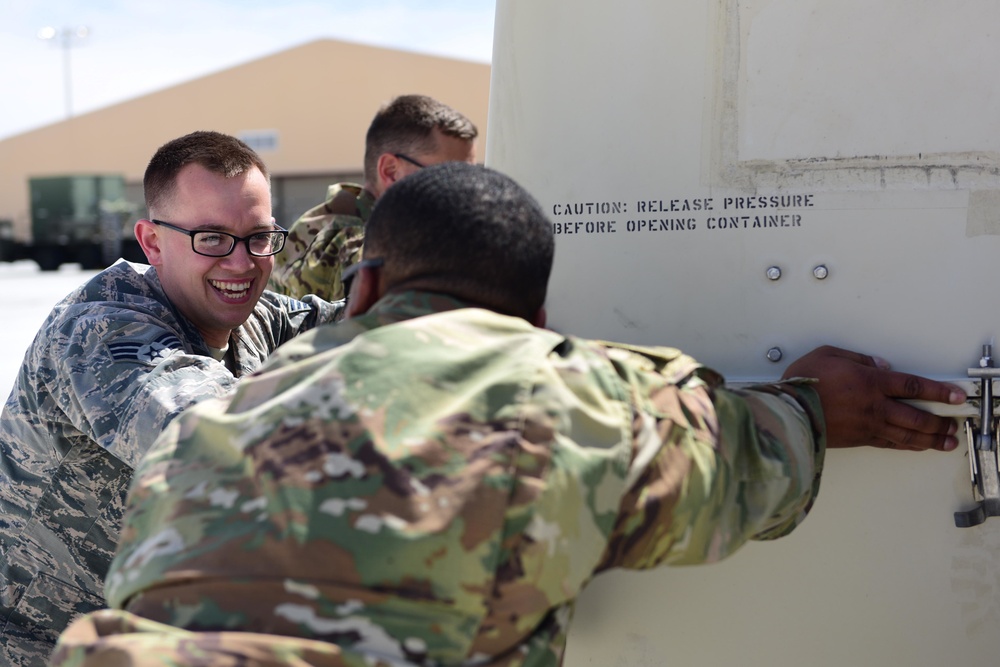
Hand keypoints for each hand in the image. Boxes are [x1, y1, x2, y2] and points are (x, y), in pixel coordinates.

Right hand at [782, 345, 966, 450]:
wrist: (787, 412)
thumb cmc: (803, 382)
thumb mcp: (827, 353)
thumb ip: (857, 357)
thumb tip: (879, 364)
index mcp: (870, 382)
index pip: (913, 386)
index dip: (937, 391)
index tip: (955, 395)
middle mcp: (875, 406)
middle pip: (916, 416)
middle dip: (939, 421)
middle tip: (955, 423)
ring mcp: (867, 426)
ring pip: (906, 434)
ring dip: (930, 438)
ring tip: (946, 441)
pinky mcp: (857, 440)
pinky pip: (889, 444)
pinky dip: (906, 446)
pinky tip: (916, 446)